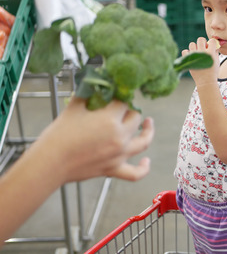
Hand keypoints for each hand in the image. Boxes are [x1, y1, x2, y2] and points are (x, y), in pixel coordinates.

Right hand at [38, 97, 153, 182]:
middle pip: (135, 119)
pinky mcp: (114, 169)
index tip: (117, 95)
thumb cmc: (59, 135)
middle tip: (123, 108)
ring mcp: (119, 155)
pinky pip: (135, 173)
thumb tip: (94, 82)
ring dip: (148, 131)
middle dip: (130, 111)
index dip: (120, 97)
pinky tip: (146, 161)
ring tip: (148, 123)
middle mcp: (120, 137)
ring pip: (143, 142)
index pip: (124, 103)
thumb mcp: (74, 107)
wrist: (50, 162)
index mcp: (110, 119)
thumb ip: (87, 93)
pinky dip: (144, 168)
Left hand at [182, 37, 219, 86]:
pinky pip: (185, 51)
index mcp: (211, 53)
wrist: (206, 81)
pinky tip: (192, 56)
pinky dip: (188, 53)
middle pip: (200, 39)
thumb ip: (216, 52)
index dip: (212, 43)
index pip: (212, 41)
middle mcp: (202, 53)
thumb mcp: (217, 61)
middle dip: (203, 42)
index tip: (212, 47)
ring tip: (197, 53)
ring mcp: (194, 56)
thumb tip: (214, 45)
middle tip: (204, 48)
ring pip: (192, 44)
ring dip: (195, 47)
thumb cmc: (213, 72)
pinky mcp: (188, 60)